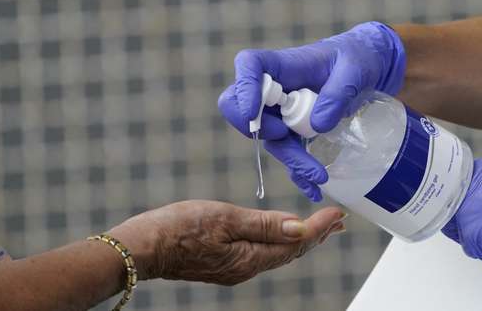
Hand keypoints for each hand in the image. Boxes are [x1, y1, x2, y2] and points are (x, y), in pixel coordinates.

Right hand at [108, 200, 345, 285]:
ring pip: (277, 254)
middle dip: (316, 235)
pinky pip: (262, 254)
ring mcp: (234, 268)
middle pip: (291, 252)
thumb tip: (300, 228)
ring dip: (300, 238)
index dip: (320, 228)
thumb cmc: (178, 228)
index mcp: (250, 258)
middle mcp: (247, 268)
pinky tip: (280, 234)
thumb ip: (264, 224)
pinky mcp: (223, 263)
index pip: (296, 243)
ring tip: (318, 228)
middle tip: (338, 221)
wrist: (142, 247)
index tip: (339, 214)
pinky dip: (279, 241)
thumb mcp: (225, 218)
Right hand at [218, 22, 405, 200]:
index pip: (249, 66)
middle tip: (286, 133)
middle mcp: (274, 89)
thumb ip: (337, 93)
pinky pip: (288, 155)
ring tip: (319, 176)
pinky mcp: (294, 131)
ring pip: (270, 140)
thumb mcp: (354, 70)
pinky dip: (300, 174)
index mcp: (282, 64)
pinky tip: (314, 188)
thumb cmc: (356, 59)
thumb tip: (317, 125)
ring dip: (291, 160)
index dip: (244, 89)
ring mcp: (281, 112)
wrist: (366, 69)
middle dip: (260, 129)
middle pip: (242, 108)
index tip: (252, 112)